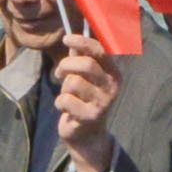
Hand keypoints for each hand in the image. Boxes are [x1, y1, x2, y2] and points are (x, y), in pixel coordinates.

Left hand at [50, 34, 120, 171]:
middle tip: (58, 73)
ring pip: (73, 83)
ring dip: (63, 88)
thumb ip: (79, 58)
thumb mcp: (83, 78)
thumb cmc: (83, 100)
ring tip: (67, 95)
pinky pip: (66, 100)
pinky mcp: (91, 116)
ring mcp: (104, 102)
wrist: (86, 135)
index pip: (99, 51)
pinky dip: (60, 103)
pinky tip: (67, 109)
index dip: (82, 42)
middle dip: (66, 66)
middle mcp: (112, 86)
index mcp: (113, 73)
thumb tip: (71, 36)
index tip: (65, 38)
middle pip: (86, 65)